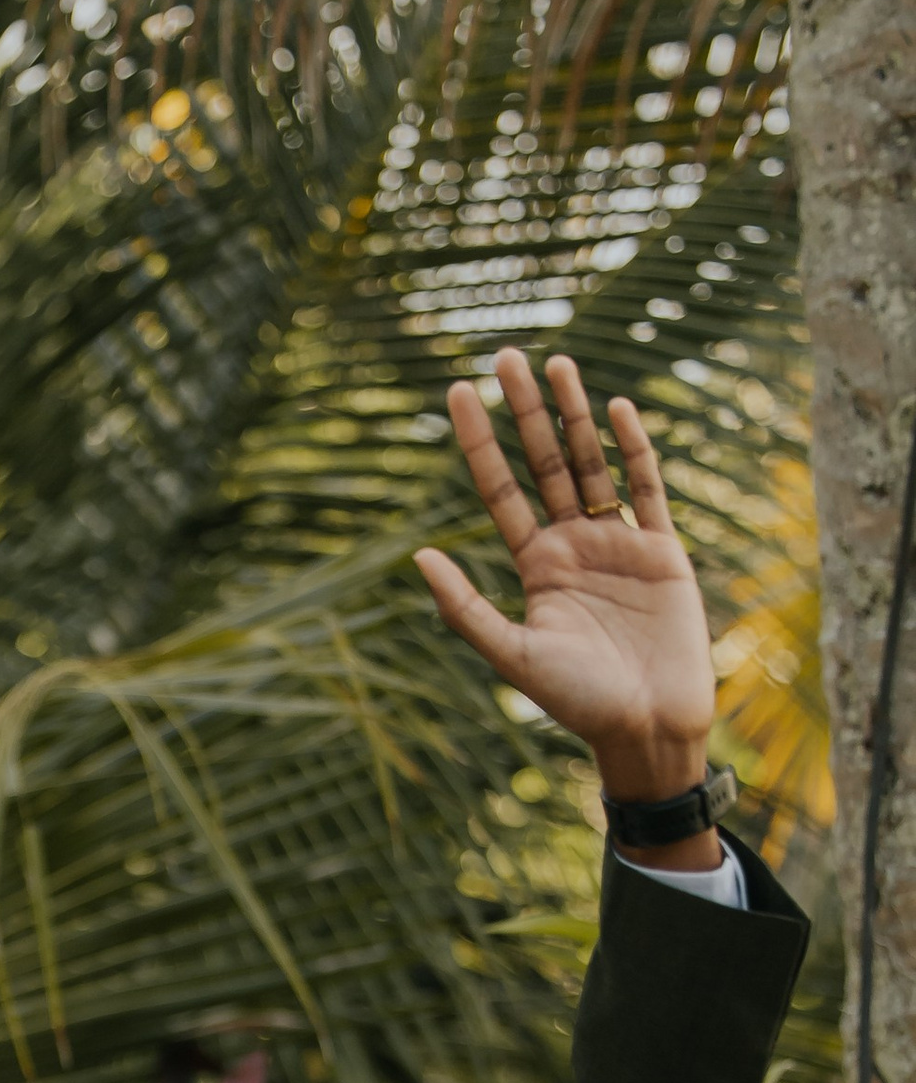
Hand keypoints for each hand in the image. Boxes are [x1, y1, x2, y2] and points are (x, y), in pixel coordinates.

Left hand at [415, 349, 720, 859]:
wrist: (647, 726)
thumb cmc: (577, 701)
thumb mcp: (514, 654)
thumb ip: (466, 608)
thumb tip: (418, 556)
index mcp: (534, 566)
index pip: (500, 490)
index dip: (479, 443)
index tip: (456, 393)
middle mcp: (572, 546)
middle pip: (545, 462)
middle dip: (524, 411)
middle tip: (504, 356)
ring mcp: (618, 543)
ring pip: (593, 463)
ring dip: (575, 414)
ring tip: (556, 363)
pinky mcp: (662, 551)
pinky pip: (646, 490)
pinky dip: (633, 450)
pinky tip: (616, 409)